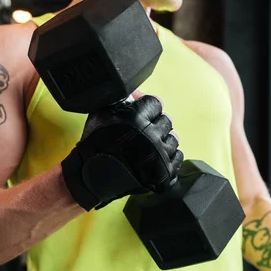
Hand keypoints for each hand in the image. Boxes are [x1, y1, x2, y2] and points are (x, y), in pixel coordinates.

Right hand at [61, 94, 182, 210]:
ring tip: (148, 147)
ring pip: (173, 139)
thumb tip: (137, 93)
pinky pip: (177, 158)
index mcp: (137, 119)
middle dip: (155, 125)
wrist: (94, 178)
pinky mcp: (164, 172)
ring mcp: (160, 156)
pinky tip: (154, 158)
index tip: (142, 115)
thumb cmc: (96, 146)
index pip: (155, 103)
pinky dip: (168, 157)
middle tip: (143, 133)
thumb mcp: (101, 115)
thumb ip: (120, 101)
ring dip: (163, 141)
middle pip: (166, 121)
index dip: (147, 109)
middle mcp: (152, 136)